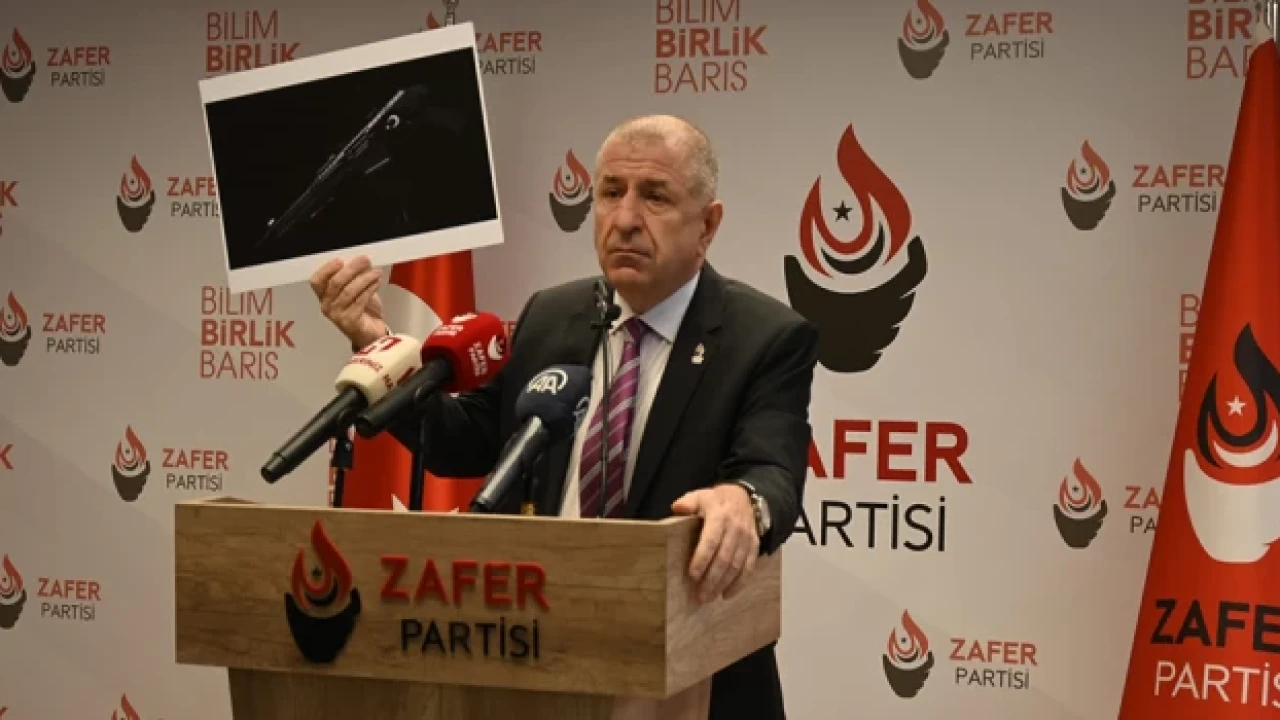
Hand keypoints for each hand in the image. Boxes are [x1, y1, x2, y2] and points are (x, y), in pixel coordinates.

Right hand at [309, 255, 387, 348]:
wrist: (371, 333)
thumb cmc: (362, 309)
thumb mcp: (355, 290)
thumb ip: (353, 277)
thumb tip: (360, 261)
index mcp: (324, 296)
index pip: (317, 281)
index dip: (327, 269)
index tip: (340, 260)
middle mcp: (326, 306)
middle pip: (335, 283)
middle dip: (351, 269)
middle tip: (365, 260)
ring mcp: (337, 315)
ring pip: (349, 291)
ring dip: (364, 279)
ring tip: (376, 272)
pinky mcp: (349, 322)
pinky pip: (359, 301)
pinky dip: (369, 290)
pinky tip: (377, 283)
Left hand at [671, 484, 758, 602]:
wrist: (744, 497)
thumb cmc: (716, 501)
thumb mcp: (700, 496)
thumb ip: (688, 502)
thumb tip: (677, 508)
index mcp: (720, 516)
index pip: (711, 540)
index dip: (702, 558)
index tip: (693, 574)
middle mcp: (735, 529)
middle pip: (724, 558)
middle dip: (712, 579)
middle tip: (700, 595)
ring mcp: (746, 539)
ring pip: (736, 566)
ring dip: (723, 584)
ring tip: (709, 597)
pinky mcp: (754, 546)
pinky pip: (749, 567)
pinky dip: (739, 583)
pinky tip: (727, 594)